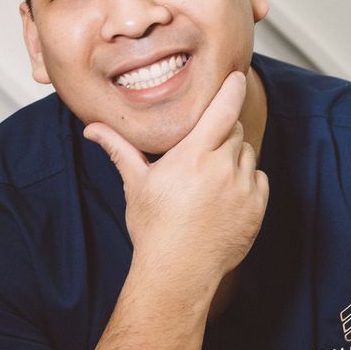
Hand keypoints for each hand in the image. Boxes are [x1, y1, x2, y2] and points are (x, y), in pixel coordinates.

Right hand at [82, 69, 268, 292]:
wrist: (177, 272)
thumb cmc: (154, 229)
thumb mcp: (136, 184)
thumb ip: (119, 149)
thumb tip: (92, 128)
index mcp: (193, 155)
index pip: (224, 107)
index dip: (232, 88)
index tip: (236, 77)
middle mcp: (222, 168)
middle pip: (234, 129)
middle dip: (221, 131)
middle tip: (201, 150)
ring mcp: (243, 189)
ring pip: (247, 153)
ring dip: (233, 157)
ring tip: (208, 179)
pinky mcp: (256, 209)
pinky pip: (258, 179)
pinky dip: (245, 181)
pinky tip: (223, 196)